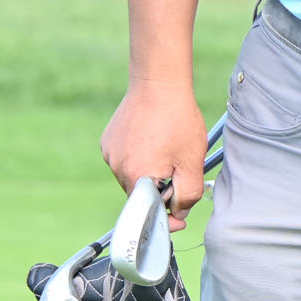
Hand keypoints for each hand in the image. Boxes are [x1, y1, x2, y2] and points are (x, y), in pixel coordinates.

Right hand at [100, 82, 208, 230]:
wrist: (159, 83)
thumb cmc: (178, 120)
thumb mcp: (192, 162)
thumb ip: (187, 195)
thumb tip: (179, 215)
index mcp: (136, 177)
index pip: (148, 212)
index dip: (166, 217)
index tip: (180, 217)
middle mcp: (116, 168)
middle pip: (140, 194)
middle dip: (160, 190)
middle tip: (179, 167)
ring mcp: (109, 154)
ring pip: (132, 176)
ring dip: (150, 172)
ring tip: (167, 147)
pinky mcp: (108, 141)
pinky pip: (125, 159)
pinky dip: (140, 156)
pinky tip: (154, 139)